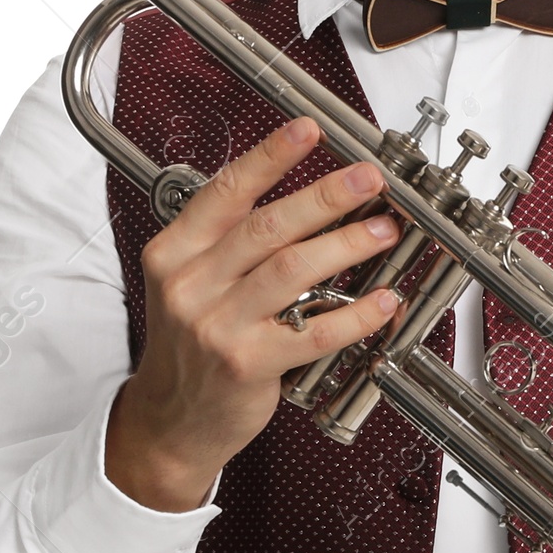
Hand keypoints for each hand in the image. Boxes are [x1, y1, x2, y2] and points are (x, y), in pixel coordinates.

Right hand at [105, 117, 401, 510]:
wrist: (170, 420)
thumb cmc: (189, 347)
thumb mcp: (187, 283)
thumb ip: (226, 243)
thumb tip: (302, 201)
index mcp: (174, 253)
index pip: (227, 192)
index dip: (271, 157)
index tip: (308, 131)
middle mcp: (191, 285)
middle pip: (267, 226)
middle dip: (325, 196)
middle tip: (367, 179)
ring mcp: (218, 326)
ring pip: (291, 271)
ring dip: (345, 245)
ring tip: (382, 231)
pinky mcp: (248, 365)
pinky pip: (313, 332)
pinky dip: (354, 315)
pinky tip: (382, 301)